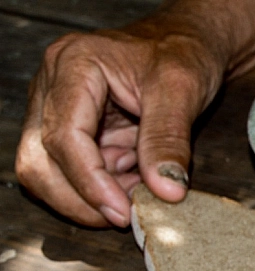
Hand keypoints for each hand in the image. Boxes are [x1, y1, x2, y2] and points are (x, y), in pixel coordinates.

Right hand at [15, 27, 222, 226]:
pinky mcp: (74, 130)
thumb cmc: (182, 53)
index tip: (122, 210)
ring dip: (88, 197)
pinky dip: (100, 190)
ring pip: (47, 172)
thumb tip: (165, 190)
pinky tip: (132, 188)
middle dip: (80, 198)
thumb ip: (168, 139)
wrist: (187, 45)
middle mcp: (54, 86)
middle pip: (40, 159)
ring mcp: (58, 110)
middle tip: (125, 216)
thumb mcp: (182, 91)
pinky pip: (71, 172)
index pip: (64, 136)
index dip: (89, 181)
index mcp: (74, 64)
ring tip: (135, 197)